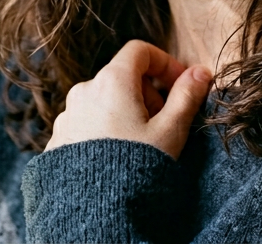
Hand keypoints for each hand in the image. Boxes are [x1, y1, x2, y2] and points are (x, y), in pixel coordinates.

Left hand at [46, 40, 212, 158]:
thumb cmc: (135, 167)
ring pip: (104, 99)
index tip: (180, 85)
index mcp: (112, 81)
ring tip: (141, 142)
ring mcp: (68, 114)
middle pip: (121, 75)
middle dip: (148, 91)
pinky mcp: (59, 137)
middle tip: (164, 120)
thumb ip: (187, 97)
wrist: (94, 210)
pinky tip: (118, 155)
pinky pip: (87, 121)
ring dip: (126, 110)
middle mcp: (84, 90)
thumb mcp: (170, 131)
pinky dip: (106, 127)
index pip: (139, 51)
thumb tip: (201, 73)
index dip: (164, 63)